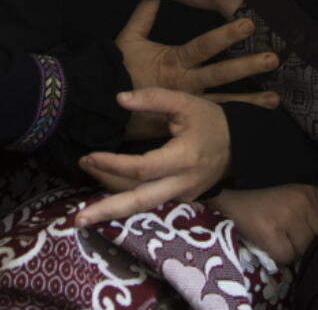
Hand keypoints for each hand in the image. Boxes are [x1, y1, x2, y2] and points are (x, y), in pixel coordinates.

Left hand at [76, 88, 229, 225]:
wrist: (240, 146)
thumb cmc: (211, 121)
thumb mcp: (185, 103)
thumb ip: (153, 98)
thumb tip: (119, 99)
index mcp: (183, 158)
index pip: (142, 168)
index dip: (113, 164)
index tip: (88, 157)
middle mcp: (182, 183)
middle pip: (139, 203)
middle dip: (107, 211)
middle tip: (76, 218)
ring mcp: (181, 196)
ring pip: (142, 208)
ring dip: (112, 211)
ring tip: (82, 212)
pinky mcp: (180, 200)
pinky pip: (149, 203)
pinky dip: (126, 203)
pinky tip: (105, 203)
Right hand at [115, 0, 277, 138]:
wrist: (101, 105)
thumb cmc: (116, 70)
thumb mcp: (129, 38)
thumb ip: (145, 13)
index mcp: (174, 61)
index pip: (204, 46)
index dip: (226, 35)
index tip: (249, 24)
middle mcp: (186, 83)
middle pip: (221, 74)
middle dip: (248, 65)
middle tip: (274, 58)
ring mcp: (190, 104)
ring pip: (224, 101)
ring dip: (250, 100)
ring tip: (277, 99)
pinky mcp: (189, 121)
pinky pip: (215, 120)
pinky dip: (235, 119)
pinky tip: (255, 121)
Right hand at [208, 184, 317, 265]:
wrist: (227, 189)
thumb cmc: (264, 193)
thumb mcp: (296, 191)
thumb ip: (317, 208)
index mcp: (313, 190)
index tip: (312, 229)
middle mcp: (304, 201)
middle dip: (308, 241)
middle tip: (289, 232)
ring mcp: (288, 215)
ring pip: (304, 250)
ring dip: (293, 249)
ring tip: (276, 233)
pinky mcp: (270, 230)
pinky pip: (286, 256)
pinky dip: (277, 254)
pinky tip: (266, 238)